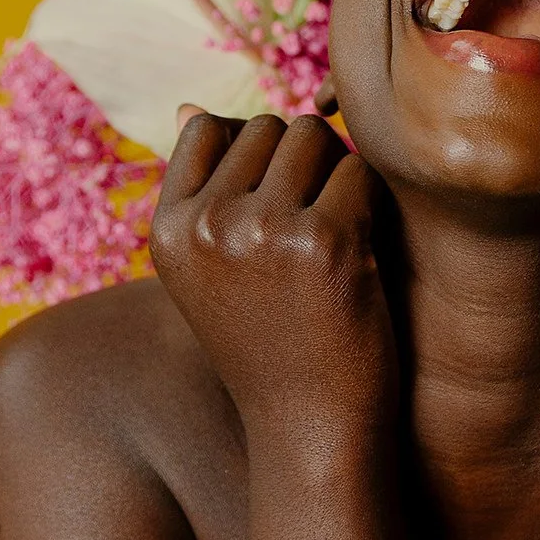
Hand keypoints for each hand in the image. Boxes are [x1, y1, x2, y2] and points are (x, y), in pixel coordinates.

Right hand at [151, 111, 397, 461]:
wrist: (312, 432)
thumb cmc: (270, 346)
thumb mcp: (211, 272)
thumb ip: (202, 192)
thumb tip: (188, 106)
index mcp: (167, 229)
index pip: (208, 127)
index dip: (255, 154)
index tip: (278, 204)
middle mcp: (205, 223)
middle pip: (269, 127)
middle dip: (303, 161)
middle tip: (319, 225)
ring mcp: (261, 229)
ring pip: (314, 137)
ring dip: (339, 174)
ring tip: (340, 237)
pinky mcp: (324, 240)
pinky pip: (359, 171)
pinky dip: (372, 203)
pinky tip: (366, 254)